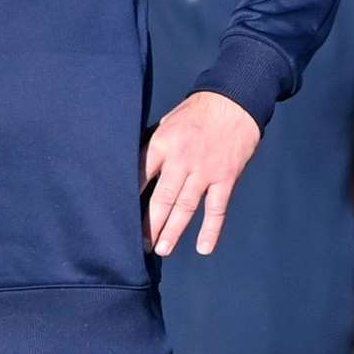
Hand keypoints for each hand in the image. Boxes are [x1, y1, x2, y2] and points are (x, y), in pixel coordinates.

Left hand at [143, 90, 259, 256]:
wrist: (234, 104)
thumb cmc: (195, 113)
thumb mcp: (166, 123)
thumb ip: (154, 147)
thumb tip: (136, 169)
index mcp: (162, 144)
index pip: (141, 175)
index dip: (130, 197)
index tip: (119, 215)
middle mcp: (182, 160)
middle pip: (163, 198)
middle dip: (150, 223)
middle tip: (140, 244)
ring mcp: (205, 171)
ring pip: (186, 207)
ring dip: (174, 230)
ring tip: (162, 250)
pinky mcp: (226, 178)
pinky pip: (217, 209)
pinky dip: (211, 229)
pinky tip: (203, 247)